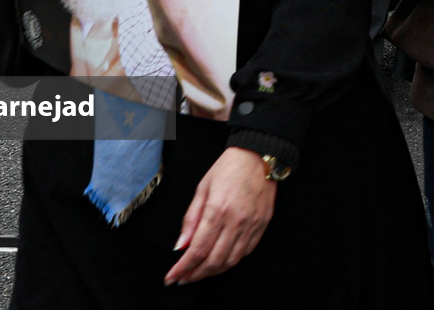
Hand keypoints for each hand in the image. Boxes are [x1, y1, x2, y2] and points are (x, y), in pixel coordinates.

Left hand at [166, 147, 276, 285]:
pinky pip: (246, 252)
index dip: (182, 268)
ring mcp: (252, 224)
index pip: (197, 250)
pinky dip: (231, 260)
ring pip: (230, 260)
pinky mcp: (262, 224)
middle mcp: (236, 221)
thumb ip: (190, 219)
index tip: (171, 277)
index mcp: (217, 210)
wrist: (259, 155)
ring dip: (213, 271)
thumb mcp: (202, 188)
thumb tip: (181, 246)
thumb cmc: (228, 168)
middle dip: (195, 275)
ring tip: (200, 272)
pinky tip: (220, 259)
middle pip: (213, 261)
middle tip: (183, 279)